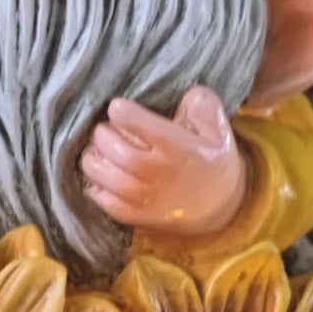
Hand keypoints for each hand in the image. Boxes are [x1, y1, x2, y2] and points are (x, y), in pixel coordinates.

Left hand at [81, 86, 247, 237]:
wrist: (219, 207)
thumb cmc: (211, 161)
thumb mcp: (218, 130)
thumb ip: (202, 107)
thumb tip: (186, 95)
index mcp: (179, 149)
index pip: (143, 128)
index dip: (124, 113)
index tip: (116, 107)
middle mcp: (160, 174)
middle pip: (118, 152)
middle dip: (102, 135)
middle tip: (104, 129)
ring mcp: (146, 198)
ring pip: (106, 178)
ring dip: (93, 160)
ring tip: (97, 150)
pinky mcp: (136, 216)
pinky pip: (104, 201)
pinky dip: (95, 185)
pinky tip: (100, 173)